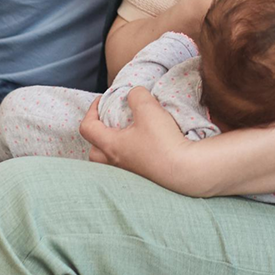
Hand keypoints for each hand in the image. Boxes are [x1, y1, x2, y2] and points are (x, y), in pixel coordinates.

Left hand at [79, 91, 203, 194]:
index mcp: (111, 146)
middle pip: (94, 152)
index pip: (87, 128)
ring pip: (110, 163)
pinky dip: (130, 156)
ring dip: (113, 148)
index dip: (91, 110)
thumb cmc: (163, 141)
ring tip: (127, 136)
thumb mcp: (148, 109)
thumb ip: (136, 95)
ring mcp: (129, 174)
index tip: (102, 100)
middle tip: (109, 123)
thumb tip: (134, 95)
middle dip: (97, 135)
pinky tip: (144, 148)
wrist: (186, 171)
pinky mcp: (144, 180)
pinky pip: (128, 168)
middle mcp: (116, 163)